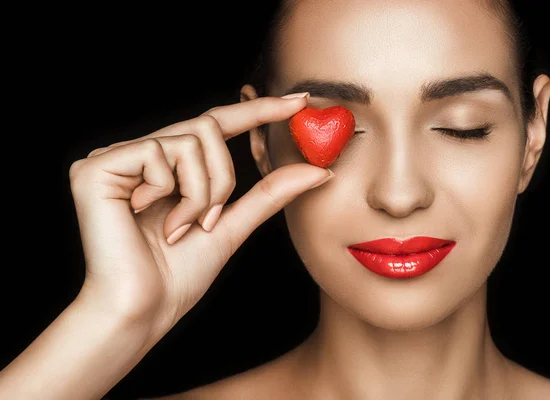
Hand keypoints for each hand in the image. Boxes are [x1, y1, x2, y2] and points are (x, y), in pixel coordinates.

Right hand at [69, 94, 332, 336]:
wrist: (141, 310)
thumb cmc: (178, 276)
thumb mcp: (232, 225)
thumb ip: (269, 193)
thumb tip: (319, 170)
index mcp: (166, 167)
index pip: (216, 124)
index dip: (258, 110)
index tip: (301, 100)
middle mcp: (139, 154)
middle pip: (207, 128)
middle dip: (222, 179)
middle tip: (208, 220)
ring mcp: (115, 158)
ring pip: (190, 139)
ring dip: (199, 192)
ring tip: (178, 227)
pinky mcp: (95, 167)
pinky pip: (158, 152)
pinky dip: (172, 192)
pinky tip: (150, 219)